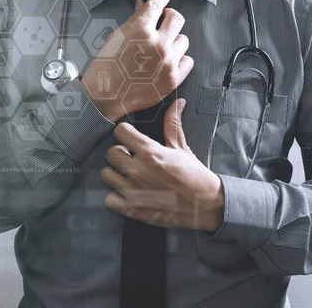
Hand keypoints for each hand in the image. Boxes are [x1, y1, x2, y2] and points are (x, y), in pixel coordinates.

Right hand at [82, 0, 193, 121]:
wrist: (107, 94)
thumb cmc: (108, 67)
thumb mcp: (117, 36)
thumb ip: (134, 19)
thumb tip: (142, 6)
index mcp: (140, 29)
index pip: (157, 4)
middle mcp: (157, 43)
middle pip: (177, 19)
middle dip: (171, 17)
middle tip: (166, 21)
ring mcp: (167, 61)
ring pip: (184, 40)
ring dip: (175, 41)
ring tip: (165, 46)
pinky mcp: (173, 77)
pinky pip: (188, 61)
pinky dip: (181, 59)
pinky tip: (171, 60)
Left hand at [101, 98, 223, 231]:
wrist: (205, 204)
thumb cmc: (194, 175)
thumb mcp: (182, 148)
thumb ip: (173, 124)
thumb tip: (177, 103)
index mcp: (151, 152)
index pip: (120, 131)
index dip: (125, 133)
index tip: (130, 138)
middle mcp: (138, 170)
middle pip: (110, 153)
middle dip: (119, 153)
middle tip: (130, 157)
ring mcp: (133, 191)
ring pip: (106, 174)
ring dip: (114, 174)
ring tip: (126, 175)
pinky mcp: (132, 208)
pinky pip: (109, 200)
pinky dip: (115, 198)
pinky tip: (125, 193)